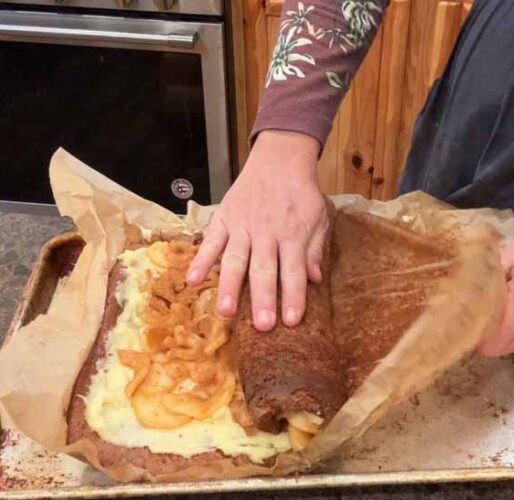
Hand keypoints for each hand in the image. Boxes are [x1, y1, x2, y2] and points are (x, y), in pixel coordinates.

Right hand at [186, 130, 327, 331]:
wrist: (280, 159)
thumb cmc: (301, 193)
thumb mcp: (318, 218)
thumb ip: (314, 249)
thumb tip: (314, 279)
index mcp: (293, 234)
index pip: (293, 270)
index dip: (293, 296)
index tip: (291, 321)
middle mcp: (267, 233)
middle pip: (264, 270)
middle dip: (263, 299)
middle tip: (261, 326)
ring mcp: (243, 226)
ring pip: (235, 259)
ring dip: (230, 286)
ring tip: (226, 311)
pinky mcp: (224, 218)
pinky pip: (211, 241)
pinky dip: (201, 259)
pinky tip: (194, 280)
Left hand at [478, 189, 513, 356]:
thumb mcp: (510, 254)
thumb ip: (487, 282)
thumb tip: (466, 299)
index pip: (491, 344)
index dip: (475, 336)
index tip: (465, 321)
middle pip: (504, 348)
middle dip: (489, 335)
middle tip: (480, 312)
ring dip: (508, 331)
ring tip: (505, 305)